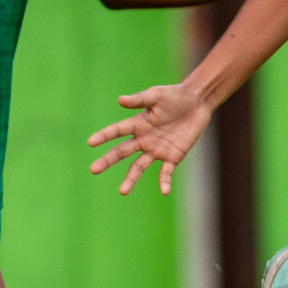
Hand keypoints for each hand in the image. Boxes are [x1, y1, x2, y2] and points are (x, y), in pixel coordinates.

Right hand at [87, 84, 212, 194]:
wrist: (197, 103)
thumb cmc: (175, 95)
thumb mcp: (157, 95)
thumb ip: (140, 99)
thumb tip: (120, 100)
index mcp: (138, 123)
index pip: (117, 131)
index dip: (104, 135)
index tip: (90, 142)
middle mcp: (143, 139)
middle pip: (122, 152)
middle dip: (108, 160)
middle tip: (93, 169)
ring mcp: (156, 150)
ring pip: (139, 166)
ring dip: (131, 179)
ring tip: (122, 192)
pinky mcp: (172, 157)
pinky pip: (165, 172)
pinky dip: (164, 182)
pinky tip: (164, 191)